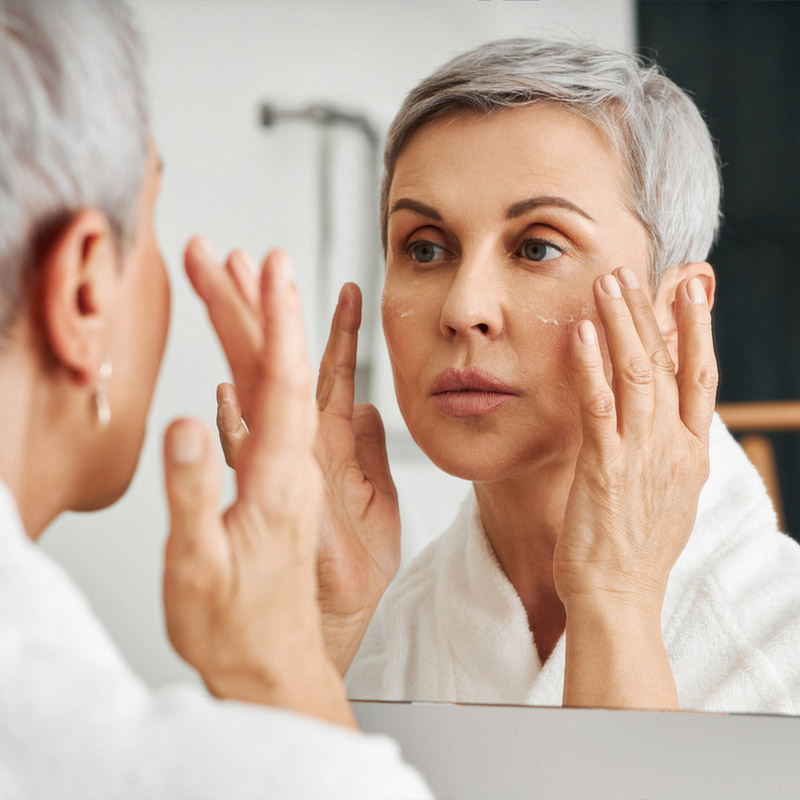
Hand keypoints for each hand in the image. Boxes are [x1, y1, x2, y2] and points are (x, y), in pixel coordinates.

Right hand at [215, 280, 400, 673]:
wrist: (268, 662)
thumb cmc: (235, 624)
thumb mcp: (202, 565)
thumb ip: (194, 495)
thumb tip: (187, 424)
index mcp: (279, 476)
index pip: (286, 380)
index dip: (280, 319)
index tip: (273, 267)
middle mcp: (288, 464)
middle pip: (275, 369)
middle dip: (254, 306)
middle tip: (229, 253)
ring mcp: (280, 471)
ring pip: (269, 386)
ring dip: (251, 333)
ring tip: (227, 281)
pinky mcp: (269, 483)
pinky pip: (262, 419)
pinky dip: (247, 380)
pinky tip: (232, 363)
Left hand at [555, 266, 716, 708]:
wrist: (619, 598)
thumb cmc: (634, 550)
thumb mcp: (666, 495)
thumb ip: (668, 453)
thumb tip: (665, 423)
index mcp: (690, 453)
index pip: (700, 377)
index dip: (697, 330)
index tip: (691, 288)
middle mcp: (673, 447)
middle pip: (668, 364)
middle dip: (653, 311)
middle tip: (637, 269)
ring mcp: (641, 455)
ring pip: (638, 373)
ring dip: (624, 323)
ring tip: (610, 281)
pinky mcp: (605, 468)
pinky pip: (599, 406)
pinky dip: (591, 367)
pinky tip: (583, 332)